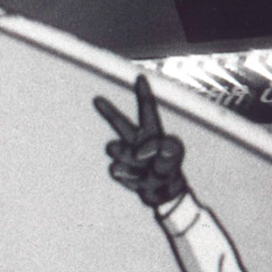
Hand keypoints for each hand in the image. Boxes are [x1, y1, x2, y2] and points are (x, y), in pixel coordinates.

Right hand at [93, 75, 186, 207]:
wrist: (162, 194)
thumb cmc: (170, 171)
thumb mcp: (174, 157)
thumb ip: (163, 149)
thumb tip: (141, 150)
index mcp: (152, 132)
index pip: (148, 109)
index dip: (144, 93)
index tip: (140, 77)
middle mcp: (136, 140)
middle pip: (120, 123)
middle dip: (109, 111)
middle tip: (97, 99)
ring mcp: (126, 154)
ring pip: (115, 150)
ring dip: (127, 160)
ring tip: (143, 170)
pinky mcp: (118, 169)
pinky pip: (115, 169)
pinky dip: (127, 176)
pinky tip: (137, 179)